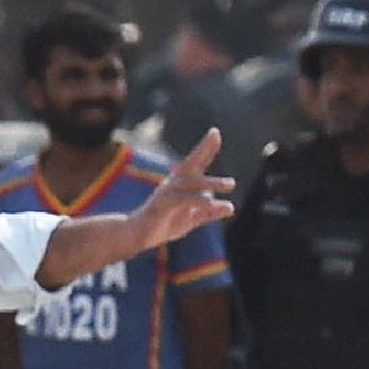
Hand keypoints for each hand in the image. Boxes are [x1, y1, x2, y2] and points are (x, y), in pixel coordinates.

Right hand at [133, 128, 235, 246]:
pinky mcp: (162, 204)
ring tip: (231, 184)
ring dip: (211, 182)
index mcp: (181, 184)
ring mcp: (166, 192)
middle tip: (218, 136)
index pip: (195, 163)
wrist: (137, 235)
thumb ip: (209, 212)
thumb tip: (231, 207)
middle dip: (204, 150)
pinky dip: (198, 200)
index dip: (205, 148)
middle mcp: (173, 183)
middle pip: (190, 163)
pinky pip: (182, 199)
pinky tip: (211, 203)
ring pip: (190, 183)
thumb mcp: (191, 219)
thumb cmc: (164, 224)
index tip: (215, 132)